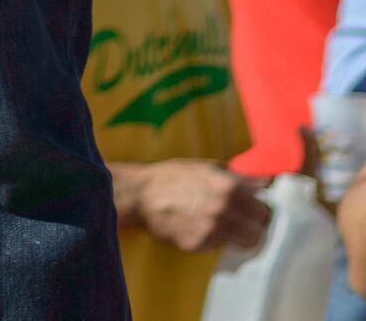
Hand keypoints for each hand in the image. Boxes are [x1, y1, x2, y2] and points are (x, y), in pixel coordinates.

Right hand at [137, 161, 269, 253]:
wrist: (144, 194)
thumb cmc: (176, 176)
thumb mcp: (208, 167)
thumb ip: (239, 177)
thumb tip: (268, 181)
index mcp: (229, 187)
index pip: (264, 209)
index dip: (260, 208)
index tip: (256, 209)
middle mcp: (224, 209)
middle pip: (259, 228)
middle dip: (254, 224)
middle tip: (244, 219)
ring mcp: (212, 229)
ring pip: (246, 242)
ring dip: (242, 235)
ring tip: (229, 226)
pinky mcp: (200, 244)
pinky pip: (222, 246)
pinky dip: (219, 239)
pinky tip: (206, 227)